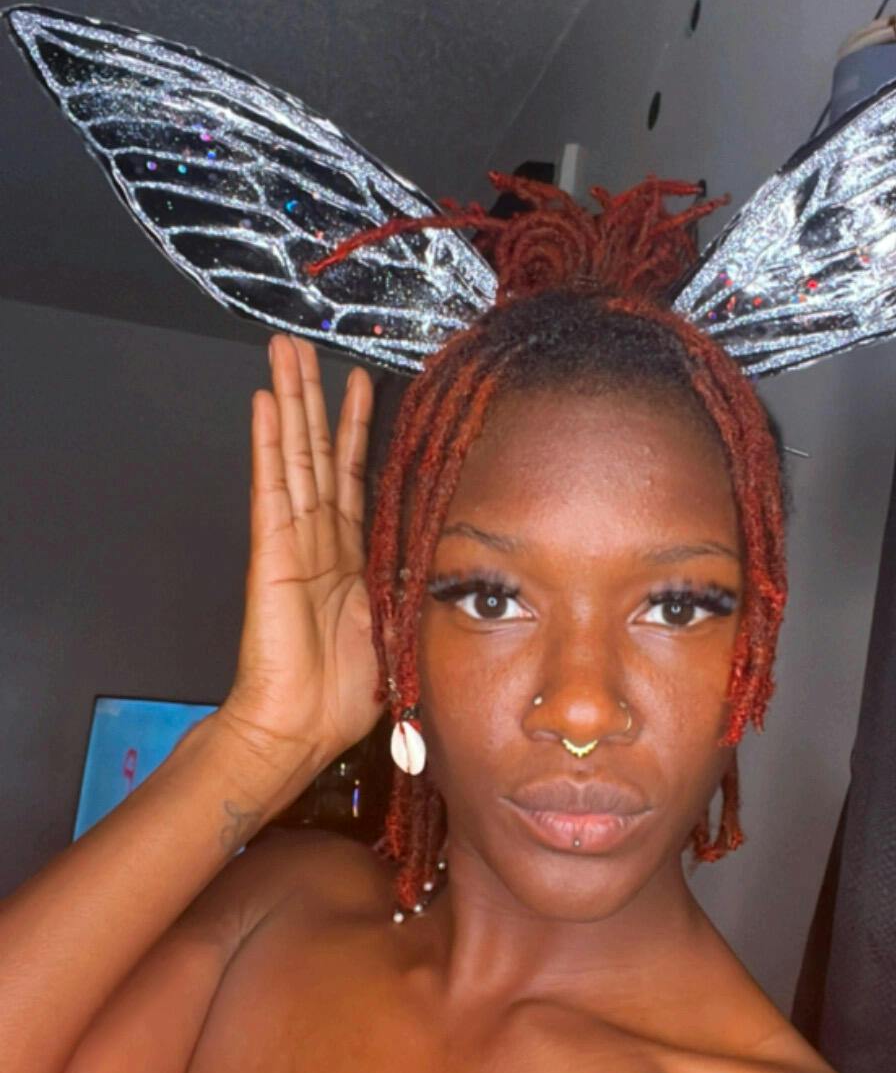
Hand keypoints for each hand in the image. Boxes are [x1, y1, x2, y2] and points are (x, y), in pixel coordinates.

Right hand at [218, 333, 381, 774]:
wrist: (299, 729)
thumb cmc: (343, 696)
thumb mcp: (398, 626)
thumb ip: (413, 588)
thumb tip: (453, 566)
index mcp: (347, 557)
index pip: (348, 476)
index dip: (352, 428)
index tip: (360, 384)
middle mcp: (316, 539)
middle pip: (312, 450)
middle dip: (310, 395)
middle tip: (302, 344)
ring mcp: (290, 541)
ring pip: (292, 453)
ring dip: (289, 399)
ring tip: (283, 350)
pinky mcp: (271, 552)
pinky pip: (272, 486)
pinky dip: (268, 442)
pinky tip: (265, 401)